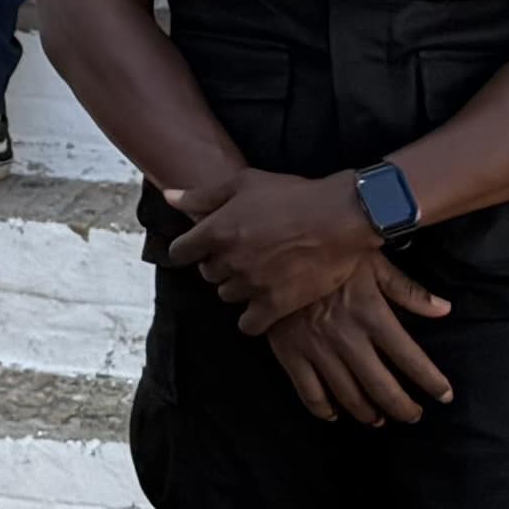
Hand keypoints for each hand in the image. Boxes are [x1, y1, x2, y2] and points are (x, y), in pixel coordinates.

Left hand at [162, 166, 386, 334]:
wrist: (340, 217)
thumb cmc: (292, 195)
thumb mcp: (243, 183)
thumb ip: (202, 195)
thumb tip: (169, 197)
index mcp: (216, 231)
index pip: (179, 252)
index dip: (189, 249)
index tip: (202, 247)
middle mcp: (229, 260)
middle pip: (206, 274)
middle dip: (218, 264)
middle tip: (242, 254)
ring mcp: (252, 284)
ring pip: (227, 296)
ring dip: (237, 287)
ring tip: (258, 273)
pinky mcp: (275, 305)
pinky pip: (248, 325)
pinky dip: (252, 318)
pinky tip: (262, 305)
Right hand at [260, 267, 454, 425]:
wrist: (273, 250)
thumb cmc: (329, 253)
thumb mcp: (373, 262)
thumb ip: (408, 291)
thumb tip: (445, 310)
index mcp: (371, 314)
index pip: (410, 358)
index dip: (431, 381)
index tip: (444, 395)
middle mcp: (347, 338)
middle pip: (382, 387)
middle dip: (403, 408)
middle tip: (414, 415)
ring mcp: (316, 348)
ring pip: (348, 395)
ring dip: (367, 413)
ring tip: (379, 419)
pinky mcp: (289, 353)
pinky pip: (308, 392)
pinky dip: (323, 410)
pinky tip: (334, 415)